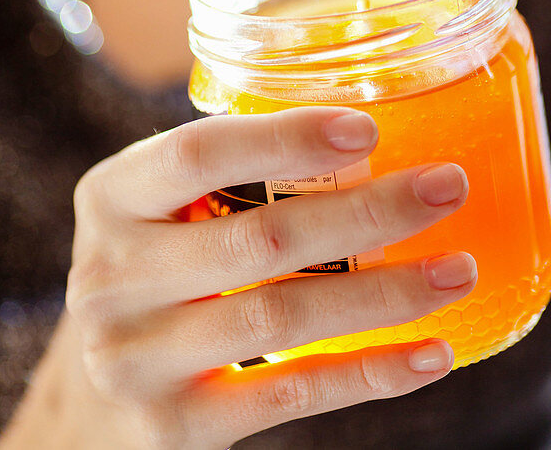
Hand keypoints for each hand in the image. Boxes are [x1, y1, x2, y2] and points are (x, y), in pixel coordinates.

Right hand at [59, 107, 473, 449]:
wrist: (92, 402)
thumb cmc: (157, 271)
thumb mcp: (161, 211)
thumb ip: (229, 175)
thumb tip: (371, 133)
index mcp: (112, 197)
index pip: (196, 154)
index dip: (285, 139)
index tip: (370, 129)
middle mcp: (111, 277)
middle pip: (259, 238)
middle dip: (367, 212)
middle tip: (448, 186)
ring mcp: (137, 360)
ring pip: (282, 318)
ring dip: (384, 293)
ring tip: (458, 269)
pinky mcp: (175, 428)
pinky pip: (290, 394)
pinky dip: (369, 372)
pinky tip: (431, 352)